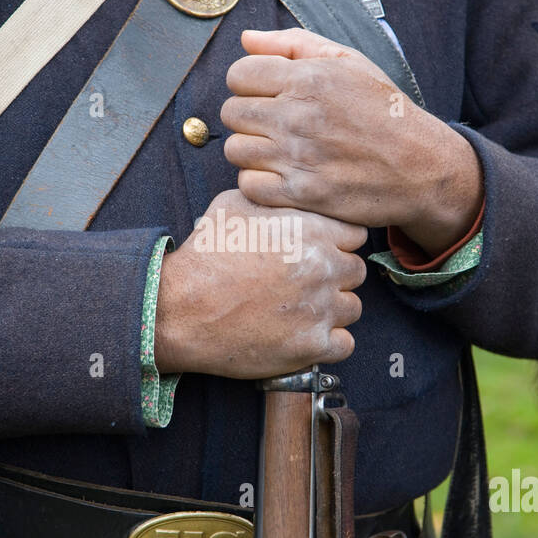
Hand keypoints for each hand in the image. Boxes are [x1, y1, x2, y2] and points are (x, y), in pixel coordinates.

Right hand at [154, 189, 366, 378]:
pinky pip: (344, 345)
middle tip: (306, 284)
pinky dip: (328, 343)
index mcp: (311, 230)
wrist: (181, 308)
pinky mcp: (312, 345)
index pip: (356, 235)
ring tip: (301, 311)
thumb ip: (273, 199)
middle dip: (336, 276)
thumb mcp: (235, 206)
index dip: (337, 243)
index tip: (319, 252)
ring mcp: (320, 308)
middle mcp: (323, 267)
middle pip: (356, 271)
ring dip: (332, 310)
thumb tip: (282, 192)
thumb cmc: (204, 256)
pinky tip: (305, 335)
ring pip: (352, 308)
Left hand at [221, 28, 483, 256]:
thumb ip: (295, 44)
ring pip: (236, 150)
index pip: (238, 75)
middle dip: (248, 117)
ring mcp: (299, 157)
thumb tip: (246, 39)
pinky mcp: (302, 193)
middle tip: (272, 125)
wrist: (422, 167)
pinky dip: (259, 182)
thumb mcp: (350, 62)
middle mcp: (299, 115)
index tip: (266, 94)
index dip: (248, 84)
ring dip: (252, 151)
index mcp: (309, 78)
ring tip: (277, 151)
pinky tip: (281, 176)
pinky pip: (249, 185)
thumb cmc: (385, 112)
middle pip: (232, 113)